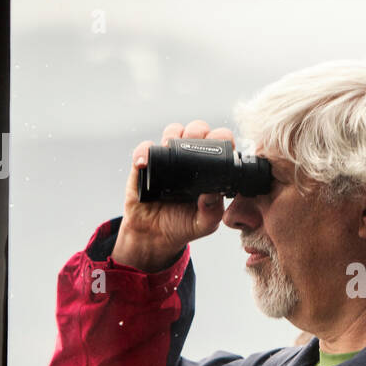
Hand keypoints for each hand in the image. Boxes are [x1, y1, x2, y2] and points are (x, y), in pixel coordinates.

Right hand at [111, 120, 232, 270]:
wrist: (154, 235)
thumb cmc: (183, 225)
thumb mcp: (205, 223)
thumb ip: (213, 211)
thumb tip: (213, 194)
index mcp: (209, 169)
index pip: (219, 143)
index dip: (221, 139)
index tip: (220, 147)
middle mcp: (190, 159)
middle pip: (197, 130)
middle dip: (198, 131)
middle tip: (195, 144)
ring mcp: (167, 159)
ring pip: (173, 132)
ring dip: (174, 134)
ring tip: (171, 148)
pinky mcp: (146, 165)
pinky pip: (145, 149)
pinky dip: (144, 152)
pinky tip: (145, 163)